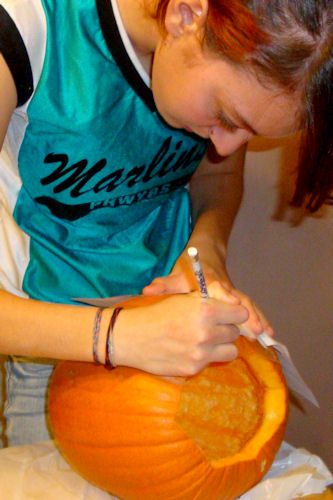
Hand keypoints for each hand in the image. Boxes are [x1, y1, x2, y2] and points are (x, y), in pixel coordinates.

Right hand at [114, 291, 248, 375]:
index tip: (229, 314)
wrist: (132, 337)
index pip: (241, 313)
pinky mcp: (195, 368)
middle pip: (235, 332)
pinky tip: (192, 349)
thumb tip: (236, 302)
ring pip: (231, 350)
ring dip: (222, 345)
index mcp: (205, 310)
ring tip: (207, 340)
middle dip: (226, 328)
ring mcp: (201, 353)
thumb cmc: (158, 313)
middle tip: (212, 326)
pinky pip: (214, 361)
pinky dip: (207, 356)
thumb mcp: (184, 298)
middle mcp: (207, 332)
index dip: (235, 313)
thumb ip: (211, 299)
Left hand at [142, 250, 273, 338]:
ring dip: (257, 319)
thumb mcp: (177, 273)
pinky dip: (260, 320)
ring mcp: (234, 293)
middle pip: (239, 299)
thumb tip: (148, 291)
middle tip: (256, 329)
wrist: (206, 251)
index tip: (232, 303)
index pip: (217, 287)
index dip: (225, 295)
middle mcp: (225, 287)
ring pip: (248, 305)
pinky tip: (268, 335)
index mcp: (209, 281)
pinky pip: (251, 309)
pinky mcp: (238, 299)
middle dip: (247, 314)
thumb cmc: (190, 266)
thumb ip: (165, 284)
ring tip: (266, 335)